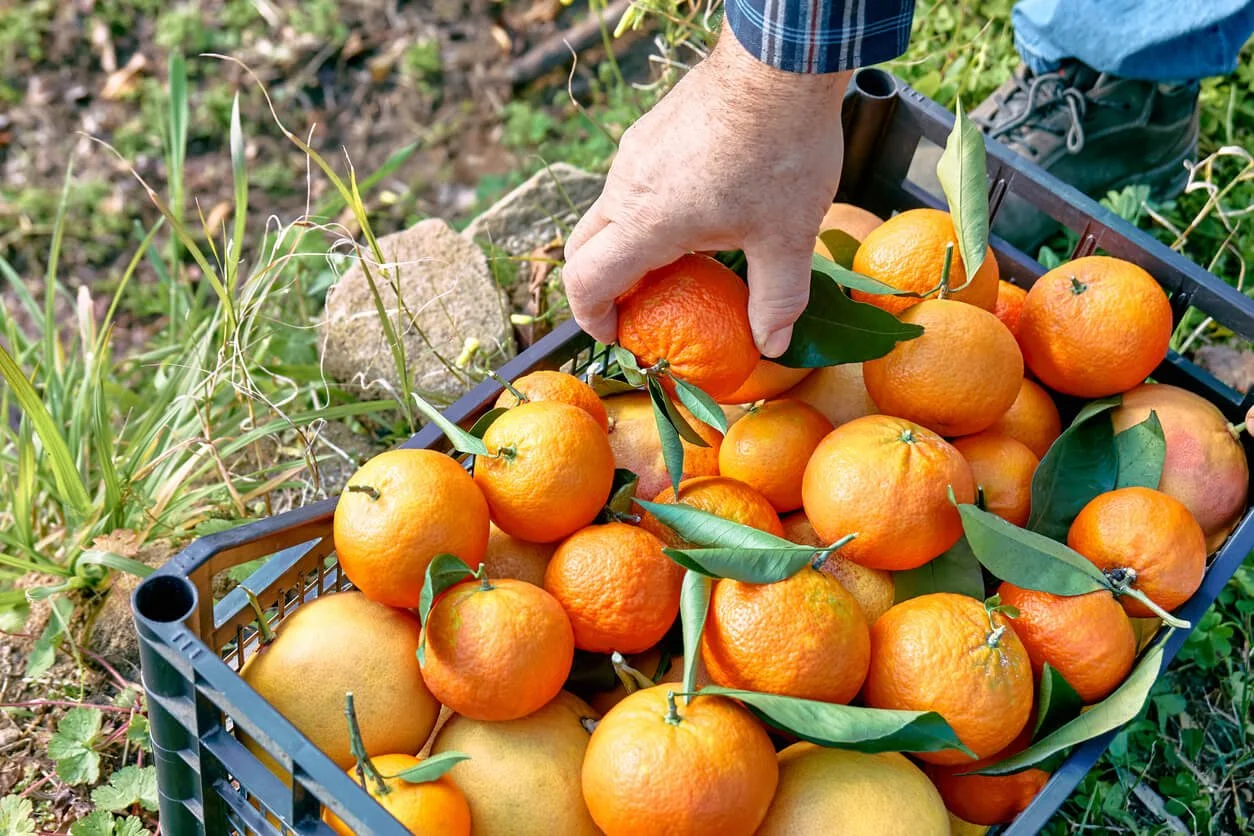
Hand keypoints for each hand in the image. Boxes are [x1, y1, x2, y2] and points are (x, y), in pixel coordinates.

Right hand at [563, 22, 849, 356]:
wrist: (780, 64)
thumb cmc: (782, 152)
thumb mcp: (786, 238)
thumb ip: (777, 298)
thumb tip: (773, 345)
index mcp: (647, 222)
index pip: (585, 281)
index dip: (592, 318)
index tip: (617, 336)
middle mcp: (626, 187)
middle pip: (583, 248)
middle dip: (602, 288)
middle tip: (639, 309)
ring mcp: (634, 153)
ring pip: (608, 213)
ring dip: (626, 246)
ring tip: (675, 264)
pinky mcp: (650, 130)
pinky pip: (630, 183)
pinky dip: (643, 212)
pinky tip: (695, 212)